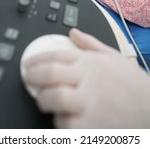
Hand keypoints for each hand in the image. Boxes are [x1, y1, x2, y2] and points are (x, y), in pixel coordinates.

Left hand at [21, 29, 149, 127]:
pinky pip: (63, 126)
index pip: (56, 56)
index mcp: (90, 63)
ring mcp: (89, 105)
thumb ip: (89, 44)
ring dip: (45, 101)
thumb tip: (73, 32)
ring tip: (47, 100)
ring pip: (53, 101)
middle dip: (33, 77)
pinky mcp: (91, 128)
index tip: (28, 64)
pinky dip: (59, 122)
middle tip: (29, 80)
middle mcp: (88, 81)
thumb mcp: (112, 57)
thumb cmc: (131, 83)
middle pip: (49, 75)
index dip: (37, 59)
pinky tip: (65, 117)